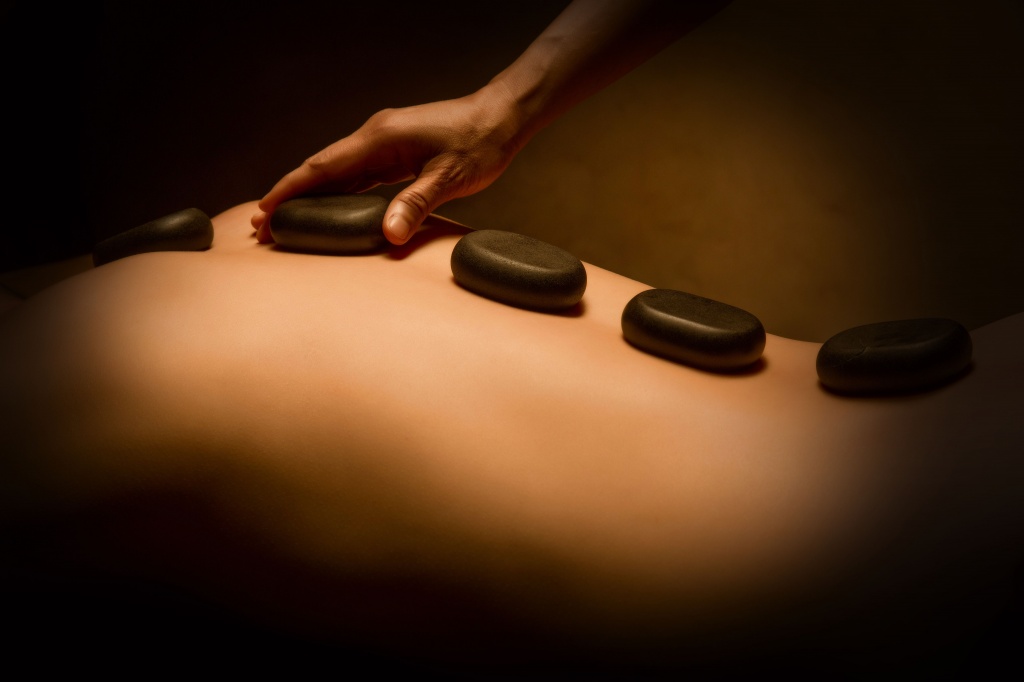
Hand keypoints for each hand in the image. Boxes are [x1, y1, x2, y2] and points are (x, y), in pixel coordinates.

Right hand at [252, 87, 523, 244]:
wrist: (502, 116)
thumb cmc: (480, 143)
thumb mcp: (450, 178)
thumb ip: (416, 204)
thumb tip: (387, 235)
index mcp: (380, 139)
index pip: (323, 167)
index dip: (290, 190)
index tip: (264, 211)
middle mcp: (375, 136)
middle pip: (322, 169)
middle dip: (291, 196)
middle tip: (264, 227)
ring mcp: (384, 142)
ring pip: (337, 172)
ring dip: (311, 196)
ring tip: (286, 222)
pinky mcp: (396, 150)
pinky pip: (357, 174)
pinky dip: (337, 192)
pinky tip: (329, 210)